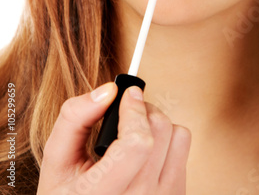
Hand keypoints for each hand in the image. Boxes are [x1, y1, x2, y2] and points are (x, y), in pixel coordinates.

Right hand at [37, 83, 190, 194]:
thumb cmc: (70, 189)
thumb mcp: (57, 158)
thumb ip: (74, 118)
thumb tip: (109, 90)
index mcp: (101, 192)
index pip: (137, 143)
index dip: (134, 109)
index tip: (128, 94)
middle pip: (159, 131)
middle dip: (143, 109)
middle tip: (128, 112)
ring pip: (177, 135)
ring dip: (158, 123)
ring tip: (136, 131)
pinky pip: (184, 150)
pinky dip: (168, 139)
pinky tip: (148, 150)